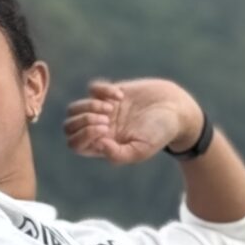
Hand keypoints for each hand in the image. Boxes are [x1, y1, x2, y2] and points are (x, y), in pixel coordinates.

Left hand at [64, 78, 204, 164]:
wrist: (176, 110)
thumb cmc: (160, 134)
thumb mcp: (141, 150)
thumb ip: (118, 155)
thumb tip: (98, 145)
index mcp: (104, 145)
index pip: (75, 144)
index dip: (83, 136)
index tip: (105, 130)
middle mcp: (100, 129)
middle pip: (69, 127)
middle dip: (83, 121)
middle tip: (106, 119)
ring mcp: (103, 110)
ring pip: (75, 108)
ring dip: (89, 106)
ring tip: (111, 108)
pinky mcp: (110, 93)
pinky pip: (92, 89)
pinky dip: (102, 90)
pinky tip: (120, 95)